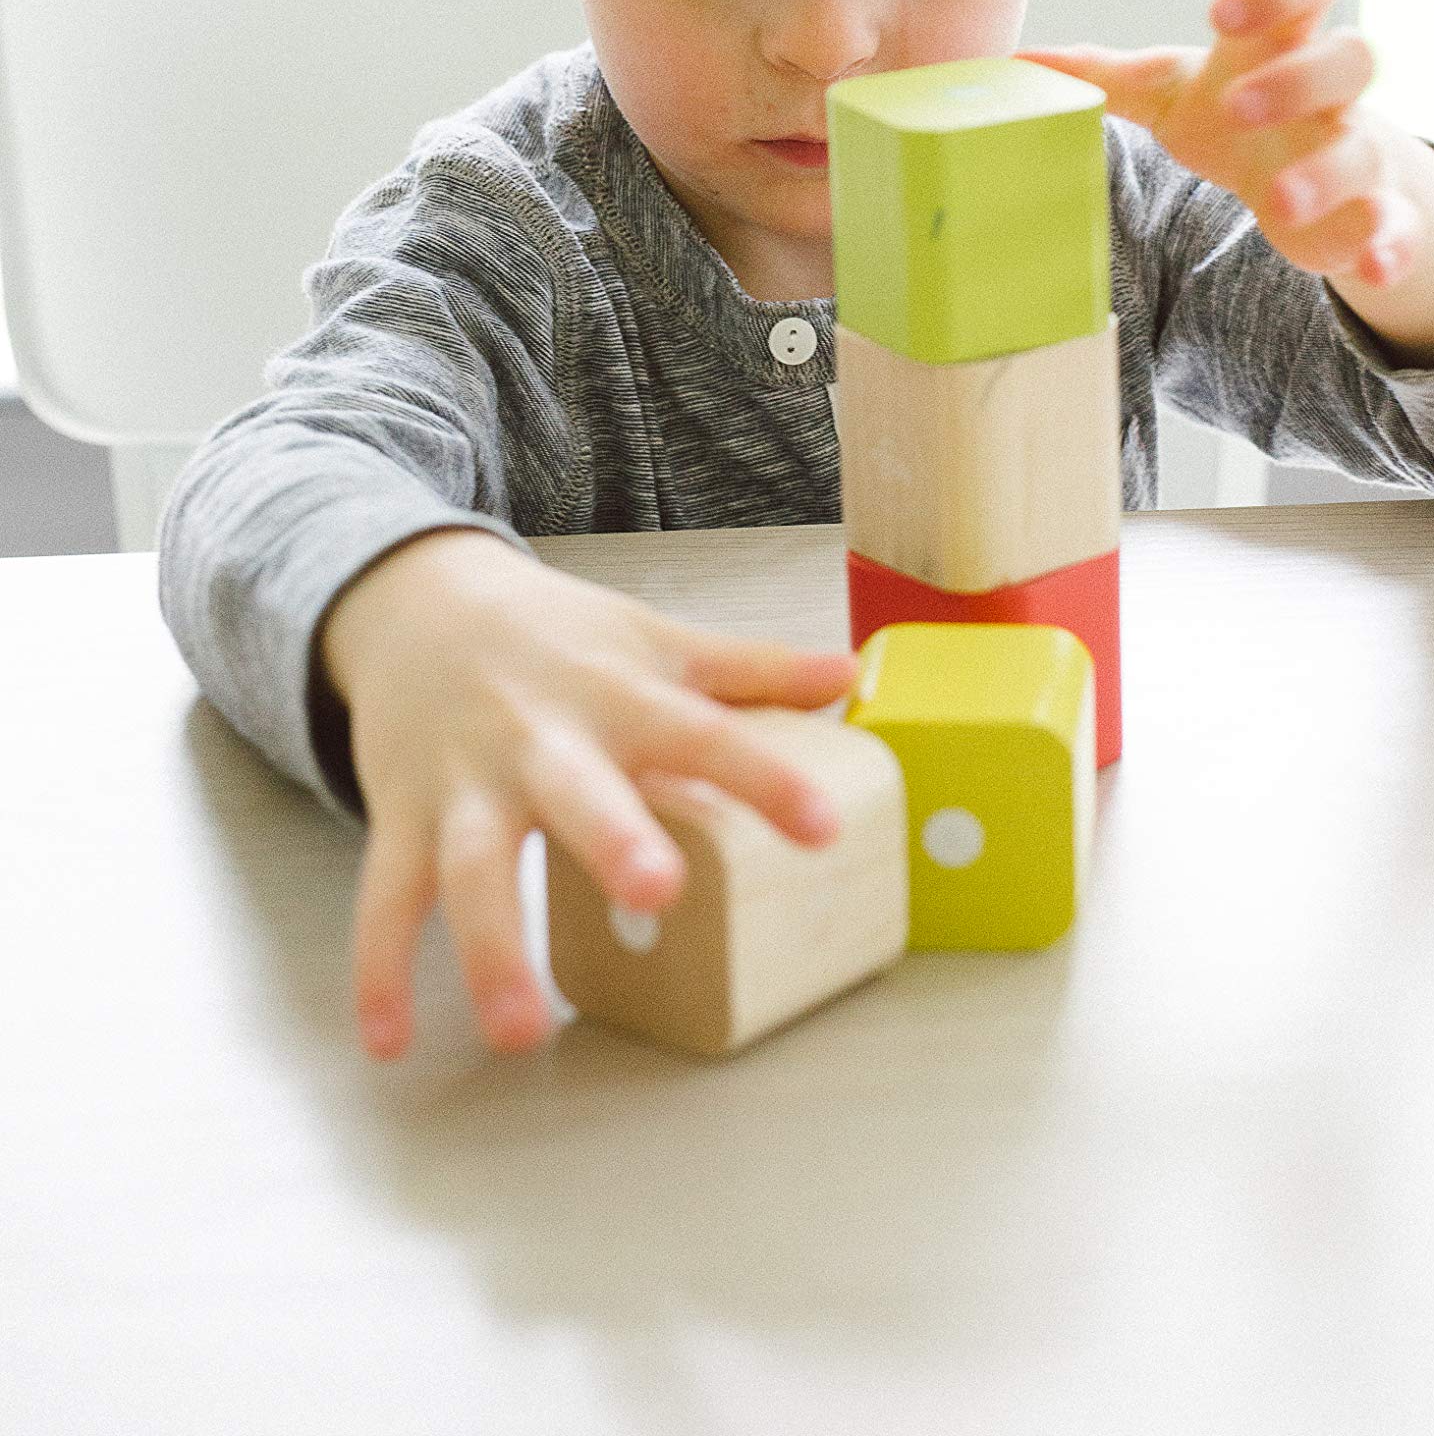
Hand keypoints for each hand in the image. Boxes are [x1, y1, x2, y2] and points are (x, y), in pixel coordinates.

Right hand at [316, 528, 858, 1061]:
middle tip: (657, 892)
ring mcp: (464, 782)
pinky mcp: (403, 818)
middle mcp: (540, 739)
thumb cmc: (556, 636)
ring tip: (522, 1028)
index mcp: (618, 696)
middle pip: (576, 790)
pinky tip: (388, 1041)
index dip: (765, 779)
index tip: (824, 828)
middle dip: (612, 838)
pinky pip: (386, 899)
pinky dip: (378, 969)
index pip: (704, 734)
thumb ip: (749, 667)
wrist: (417, 598)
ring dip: (491, 944)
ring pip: (471, 865)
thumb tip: (848, 671)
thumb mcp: (654, 639)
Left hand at [1021, 0, 1421, 291]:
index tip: (1221, 10)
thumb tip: (1017, 59)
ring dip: (1329, 171)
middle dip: (1300, 79)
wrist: (1308, 180)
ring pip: (1364, 146)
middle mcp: (1328, 93)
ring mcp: (1356, 152)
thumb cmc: (1236, 115)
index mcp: (1280, 43)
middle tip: (1240, 106)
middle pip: (1351, 55)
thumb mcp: (1170, 90)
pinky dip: (1391, 243)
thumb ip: (1101, 75)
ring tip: (1278, 200)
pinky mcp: (1372, 215)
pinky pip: (1398, 223)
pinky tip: (1372, 265)